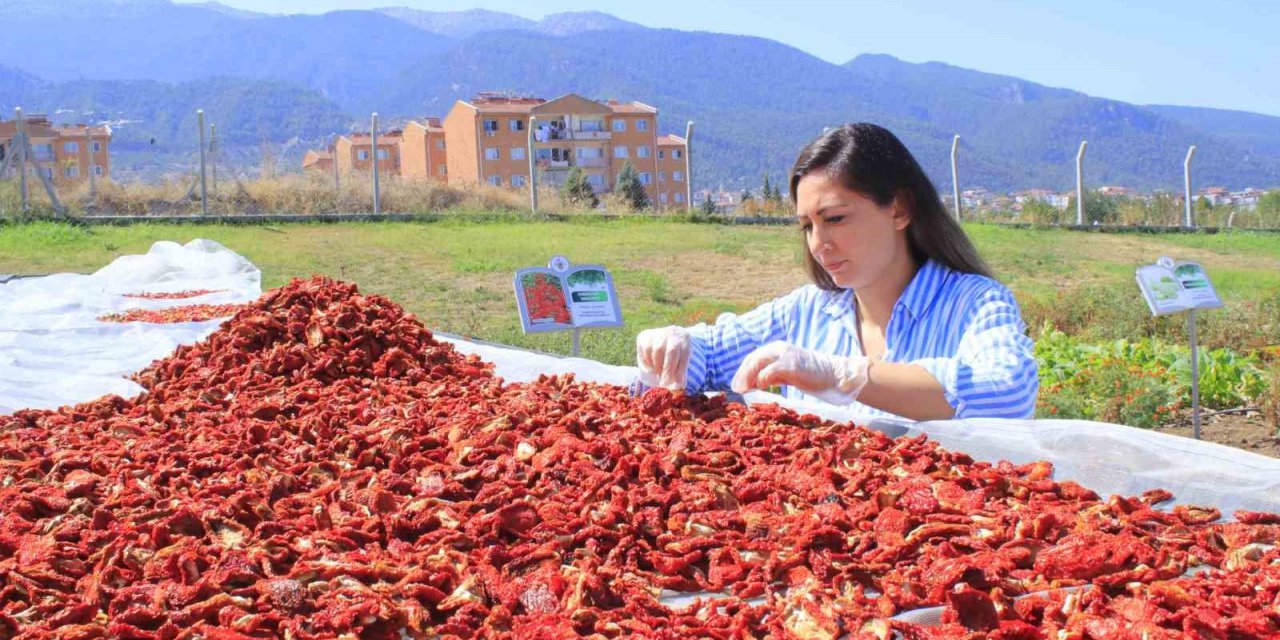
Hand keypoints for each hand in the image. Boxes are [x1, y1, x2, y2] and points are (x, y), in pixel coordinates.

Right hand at [635, 326, 691, 390]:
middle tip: (663, 382)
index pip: (682, 356)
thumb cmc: (677, 354)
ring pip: (656, 350)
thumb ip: (680, 374)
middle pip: (670, 352)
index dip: (677, 371)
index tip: (672, 384)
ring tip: (657, 373)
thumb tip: (678, 389)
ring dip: (656, 365)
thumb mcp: (682, 361)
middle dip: (666, 370)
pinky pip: (645, 349)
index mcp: (685, 339)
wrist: (668, 338)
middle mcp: (672, 332)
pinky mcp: (645, 335)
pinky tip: (650, 366)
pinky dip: (647, 360)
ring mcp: (658, 332)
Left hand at [731, 341, 868, 404]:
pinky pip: (769, 371)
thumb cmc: (810, 376)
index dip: (742, 371)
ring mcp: (785, 355)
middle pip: (752, 360)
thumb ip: (771, 375)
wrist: (832, 374)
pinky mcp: (791, 364)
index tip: (737, 385)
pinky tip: (761, 387)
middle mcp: (778, 348)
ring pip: (757, 363)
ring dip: (748, 377)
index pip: (753, 358)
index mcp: (776, 349)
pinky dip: (762, 379)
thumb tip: (754, 383)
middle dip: (742, 375)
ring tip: (743, 389)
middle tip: (736, 389)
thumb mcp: (786, 373)